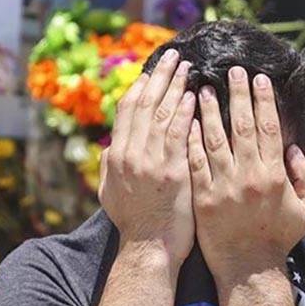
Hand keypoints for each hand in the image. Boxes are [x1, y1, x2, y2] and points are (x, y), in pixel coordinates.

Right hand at [99, 49, 196, 269]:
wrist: (148, 249)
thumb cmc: (134, 224)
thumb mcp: (110, 194)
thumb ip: (109, 168)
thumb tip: (109, 148)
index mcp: (117, 156)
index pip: (127, 111)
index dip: (140, 87)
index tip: (152, 70)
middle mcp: (131, 154)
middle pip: (145, 104)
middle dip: (160, 77)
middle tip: (174, 56)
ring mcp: (151, 162)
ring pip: (163, 114)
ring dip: (176, 87)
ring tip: (188, 68)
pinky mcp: (173, 171)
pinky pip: (180, 134)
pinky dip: (186, 112)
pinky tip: (195, 96)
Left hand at [187, 66, 304, 283]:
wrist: (248, 269)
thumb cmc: (279, 238)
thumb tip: (301, 150)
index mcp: (275, 175)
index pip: (268, 128)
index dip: (263, 101)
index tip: (258, 79)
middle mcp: (248, 176)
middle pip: (241, 126)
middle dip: (236, 95)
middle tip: (232, 71)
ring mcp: (223, 186)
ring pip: (214, 139)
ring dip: (209, 111)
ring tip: (203, 88)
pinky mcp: (202, 198)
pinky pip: (195, 162)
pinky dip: (191, 140)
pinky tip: (186, 121)